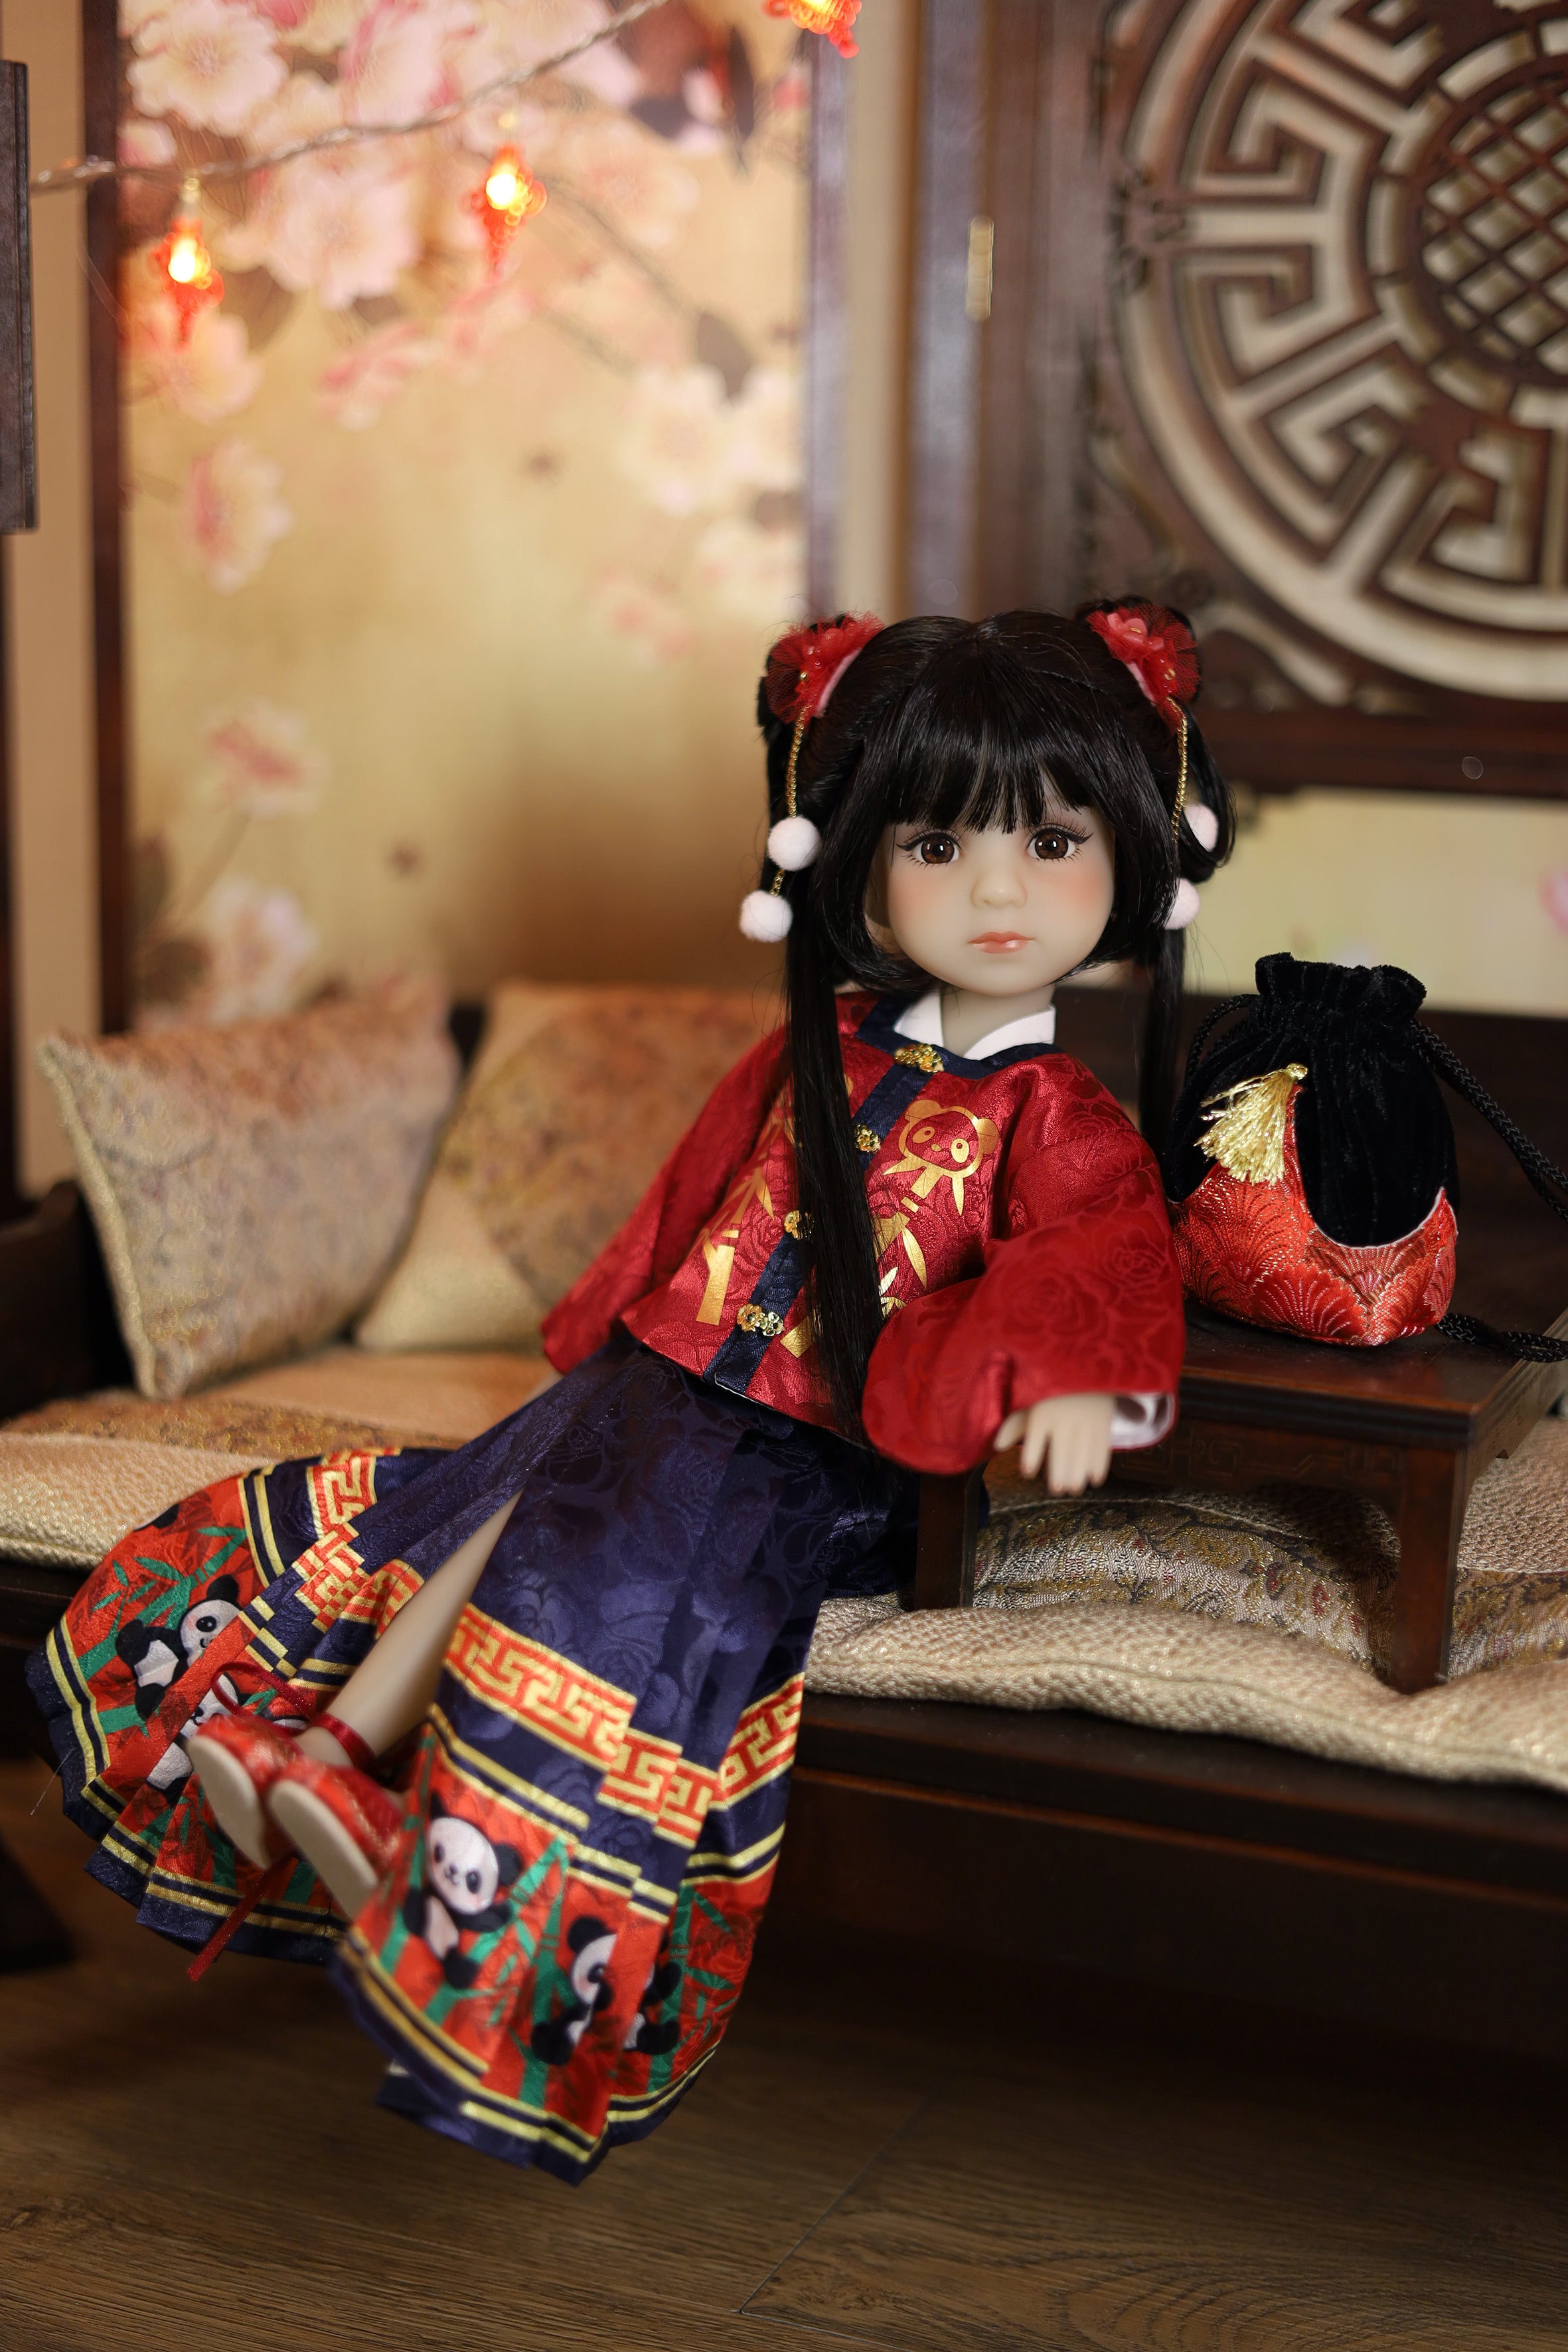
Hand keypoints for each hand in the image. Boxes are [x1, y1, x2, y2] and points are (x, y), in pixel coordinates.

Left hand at [993, 1392, 1113, 1494]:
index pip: (1035, 1437)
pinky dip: (1099, 1466)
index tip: (1028, 1472)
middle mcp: (1064, 1416)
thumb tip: (997, 1447)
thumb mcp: (1032, 1405)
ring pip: (1083, 1452)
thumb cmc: (1051, 1397)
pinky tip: (1094, 1480)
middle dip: (1059, 1473)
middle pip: (1062, 1450)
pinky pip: (1101, 1447)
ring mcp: (1086, 1419)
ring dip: (1079, 1474)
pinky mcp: (1103, 1422)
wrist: (1085, 1375)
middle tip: (1055, 1490)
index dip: (1031, 1456)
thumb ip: (1014, 1426)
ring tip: (1073, 1490)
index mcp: (1043, 1411)